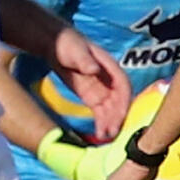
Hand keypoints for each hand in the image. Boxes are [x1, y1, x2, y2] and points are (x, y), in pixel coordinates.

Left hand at [51, 28, 130, 142]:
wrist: (55, 45)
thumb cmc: (67, 43)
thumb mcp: (76, 50)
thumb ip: (85, 60)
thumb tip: (94, 69)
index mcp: (110, 67)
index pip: (123, 85)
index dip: (124, 100)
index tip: (121, 114)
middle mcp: (109, 80)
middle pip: (119, 100)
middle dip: (118, 116)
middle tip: (112, 131)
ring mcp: (101, 89)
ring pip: (111, 109)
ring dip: (111, 122)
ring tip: (106, 136)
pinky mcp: (92, 97)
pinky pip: (101, 112)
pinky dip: (102, 122)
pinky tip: (100, 134)